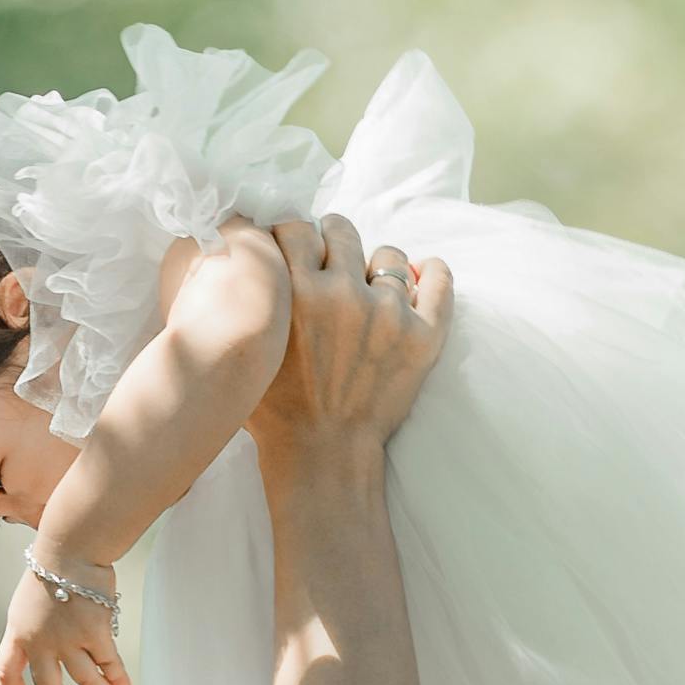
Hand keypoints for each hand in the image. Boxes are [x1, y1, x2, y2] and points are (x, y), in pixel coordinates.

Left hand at [0, 556, 132, 684]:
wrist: (70, 548)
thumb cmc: (53, 567)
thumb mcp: (29, 600)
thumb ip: (35, 629)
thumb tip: (54, 655)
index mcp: (18, 632)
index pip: (7, 671)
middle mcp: (40, 642)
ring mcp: (68, 640)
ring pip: (86, 680)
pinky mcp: (94, 634)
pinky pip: (108, 665)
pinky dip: (118, 678)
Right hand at [252, 211, 449, 465]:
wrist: (322, 456)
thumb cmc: (274, 410)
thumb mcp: (247, 345)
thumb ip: (249, 297)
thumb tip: (246, 254)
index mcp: (295, 292)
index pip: (294, 227)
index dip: (292, 235)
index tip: (294, 248)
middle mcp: (343, 293)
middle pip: (340, 229)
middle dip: (331, 241)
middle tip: (330, 264)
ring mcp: (388, 313)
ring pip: (388, 255)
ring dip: (377, 266)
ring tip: (371, 288)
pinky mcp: (424, 336)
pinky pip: (438, 281)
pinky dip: (433, 272)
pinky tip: (424, 273)